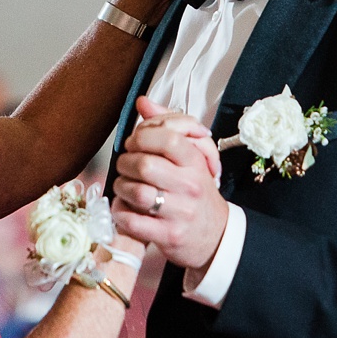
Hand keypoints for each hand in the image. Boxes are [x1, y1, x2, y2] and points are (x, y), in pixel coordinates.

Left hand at [111, 98, 226, 268]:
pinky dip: (120, 213)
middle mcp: (190, 186)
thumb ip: (167, 125)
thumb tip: (142, 102)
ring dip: (120, 187)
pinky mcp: (168, 236)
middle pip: (146, 165)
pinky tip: (123, 208)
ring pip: (137, 193)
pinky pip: (133, 221)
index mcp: (196, 163)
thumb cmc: (196, 191)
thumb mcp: (191, 157)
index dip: (142, 137)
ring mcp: (180, 212)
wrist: (216, 235)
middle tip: (124, 165)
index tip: (135, 143)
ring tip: (122, 186)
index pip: (169, 138)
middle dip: (125, 163)